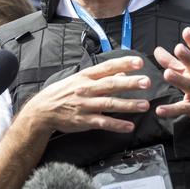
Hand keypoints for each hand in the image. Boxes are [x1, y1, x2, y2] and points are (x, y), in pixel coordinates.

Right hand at [25, 55, 150, 134]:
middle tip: (146, 81)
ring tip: (145, 105)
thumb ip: (101, 77)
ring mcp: (85, 105)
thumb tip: (121, 72)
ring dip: (128, 104)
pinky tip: (129, 126)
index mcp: (85, 77)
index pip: (107, 67)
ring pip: (109, 104)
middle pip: (111, 84)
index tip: (139, 62)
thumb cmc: (63, 93)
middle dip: (129, 83)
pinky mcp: (84, 120)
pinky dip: (116, 125)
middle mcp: (86, 89)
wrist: (43, 110)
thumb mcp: (79, 80)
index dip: (123, 64)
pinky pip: (103, 122)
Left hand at [153, 27, 189, 129]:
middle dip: (188, 57)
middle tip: (178, 48)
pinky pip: (182, 109)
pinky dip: (171, 110)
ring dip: (178, 80)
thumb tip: (157, 50)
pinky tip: (159, 110)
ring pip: (189, 86)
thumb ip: (174, 61)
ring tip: (167, 74)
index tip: (187, 31)